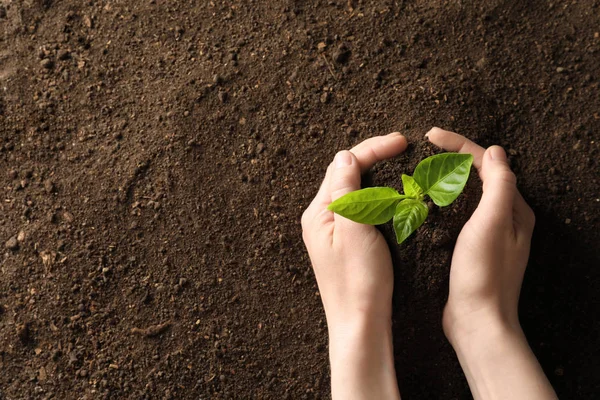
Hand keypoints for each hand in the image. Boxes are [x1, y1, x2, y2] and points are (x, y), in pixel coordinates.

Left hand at [301, 133, 406, 399]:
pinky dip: (376, 194)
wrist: (360, 323)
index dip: (373, 148)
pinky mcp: (345, 243)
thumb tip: (344, 155)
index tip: (402, 141)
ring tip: (400, 164)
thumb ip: (346, 190)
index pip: (344, 166)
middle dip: (373, 156)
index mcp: (318, 213)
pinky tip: (391, 195)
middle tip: (403, 147)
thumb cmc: (359, 280)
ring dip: (375, 173)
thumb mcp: (353, 229)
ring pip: (353, 190)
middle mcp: (321, 219)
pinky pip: (359, 208)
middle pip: (345, 174)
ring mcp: (332, 232)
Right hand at [426, 127, 534, 337]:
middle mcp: (504, 218)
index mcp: (514, 209)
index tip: (430, 135)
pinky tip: (423, 201)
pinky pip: (456, 213)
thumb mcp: (493, 223)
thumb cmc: (484, 273)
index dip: (459, 145)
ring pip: (465, 194)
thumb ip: (499, 185)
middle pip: (477, 175)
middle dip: (452, 157)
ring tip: (420, 169)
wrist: (476, 320)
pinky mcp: (469, 247)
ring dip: (445, 178)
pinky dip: (441, 200)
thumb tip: (495, 151)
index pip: (487, 163)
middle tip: (423, 148)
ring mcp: (486, 233)